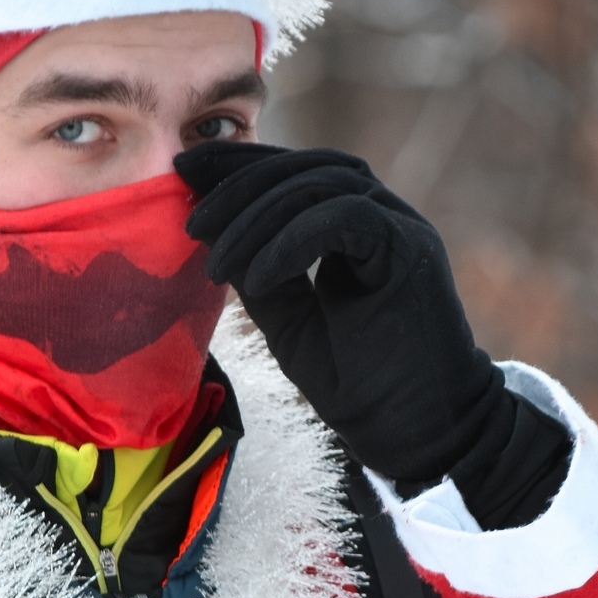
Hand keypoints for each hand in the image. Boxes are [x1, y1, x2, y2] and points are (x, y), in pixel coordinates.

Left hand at [176, 141, 505, 492]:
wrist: (412, 430)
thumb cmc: (358, 384)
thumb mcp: (288, 319)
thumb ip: (259, 272)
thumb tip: (213, 231)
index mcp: (355, 224)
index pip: (294, 172)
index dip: (239, 166)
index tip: (184, 172)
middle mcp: (382, 214)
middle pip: (304, 167)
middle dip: (240, 185)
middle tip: (191, 221)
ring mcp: (401, 226)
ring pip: (321, 186)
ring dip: (258, 219)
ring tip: (217, 264)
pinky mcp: (410, 248)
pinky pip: (344, 218)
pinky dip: (292, 242)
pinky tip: (257, 278)